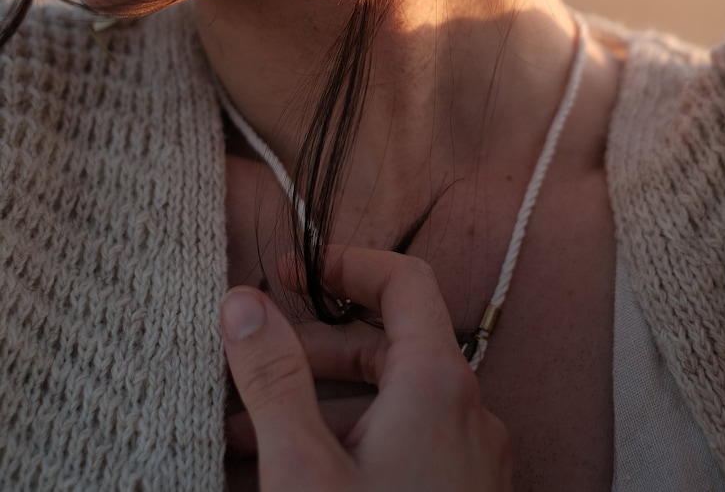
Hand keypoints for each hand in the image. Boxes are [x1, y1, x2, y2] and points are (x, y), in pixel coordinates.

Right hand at [221, 247, 512, 490]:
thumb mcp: (303, 471)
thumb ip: (273, 378)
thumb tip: (242, 301)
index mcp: (439, 385)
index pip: (404, 282)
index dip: (346, 264)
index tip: (289, 270)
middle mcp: (468, 413)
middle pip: (391, 344)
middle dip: (314, 347)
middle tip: (251, 357)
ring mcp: (471, 462)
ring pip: (394, 403)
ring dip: (322, 403)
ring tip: (242, 430)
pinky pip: (408, 447)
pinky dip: (352, 443)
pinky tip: (291, 473)